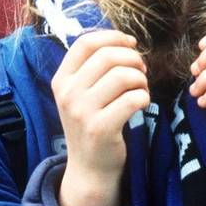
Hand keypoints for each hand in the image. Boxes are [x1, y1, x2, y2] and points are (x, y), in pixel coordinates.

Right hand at [52, 30, 149, 205]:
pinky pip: (133, 99)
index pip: (86, 43)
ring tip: (141, 90)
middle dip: (133, 59)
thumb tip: (125, 41)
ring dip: (141, 80)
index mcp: (61, 79)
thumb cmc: (92, 124)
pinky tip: (141, 104)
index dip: (113, 37)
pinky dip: (144, 98)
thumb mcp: (81, 94)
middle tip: (142, 73)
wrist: (89, 168)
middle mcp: (67, 93)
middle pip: (108, 56)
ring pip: (123, 76)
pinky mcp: (100, 128)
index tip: (131, 44)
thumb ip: (94, 68)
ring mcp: (82, 111)